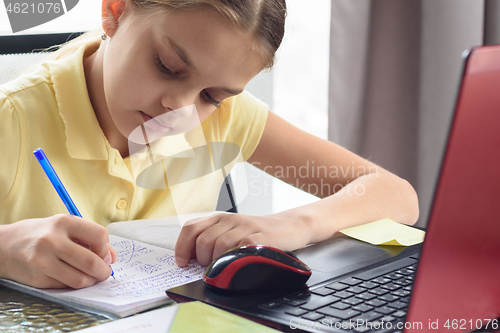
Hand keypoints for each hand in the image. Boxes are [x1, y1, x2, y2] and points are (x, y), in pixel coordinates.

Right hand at [0, 214, 117, 288]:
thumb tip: (112, 258)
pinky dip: (75, 284)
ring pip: (80, 279)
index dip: (106, 248)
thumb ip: (90, 239)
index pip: (99, 235)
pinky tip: (72, 277)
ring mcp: (43, 261)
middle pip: (91, 261)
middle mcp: (53, 240)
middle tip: (104, 272)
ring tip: (90, 276)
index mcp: (64, 222)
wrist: (4, 245)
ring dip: (91, 281)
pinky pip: (66, 286)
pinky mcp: (38, 278)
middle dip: (103, 271)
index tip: (103, 253)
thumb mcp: (65, 227)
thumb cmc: (41, 234)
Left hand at [174, 213, 311, 266]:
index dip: (181, 247)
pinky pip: (239, 249)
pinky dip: (234, 260)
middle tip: (212, 266)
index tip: (182, 263)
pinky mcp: (260, 237)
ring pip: (219, 246)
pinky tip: (238, 262)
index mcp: (220, 218)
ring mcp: (246, 227)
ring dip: (218, 262)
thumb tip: (189, 259)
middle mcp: (230, 219)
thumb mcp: (232, 231)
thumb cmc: (258, 233)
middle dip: (202, 260)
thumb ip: (212, 239)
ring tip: (227, 265)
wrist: (290, 226)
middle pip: (203, 241)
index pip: (191, 228)